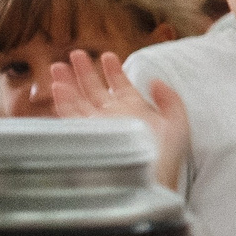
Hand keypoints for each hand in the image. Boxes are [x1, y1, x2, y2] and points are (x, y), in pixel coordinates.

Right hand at [49, 50, 187, 189]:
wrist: (147, 182)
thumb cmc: (165, 158)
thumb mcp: (177, 124)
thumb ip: (171, 100)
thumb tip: (157, 80)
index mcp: (134, 112)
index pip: (121, 86)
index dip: (113, 71)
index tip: (107, 55)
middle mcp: (113, 118)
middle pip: (95, 90)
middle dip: (85, 71)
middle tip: (76, 53)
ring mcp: (97, 128)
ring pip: (78, 101)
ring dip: (68, 82)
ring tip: (58, 65)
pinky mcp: (84, 139)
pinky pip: (70, 117)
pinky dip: (63, 101)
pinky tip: (58, 87)